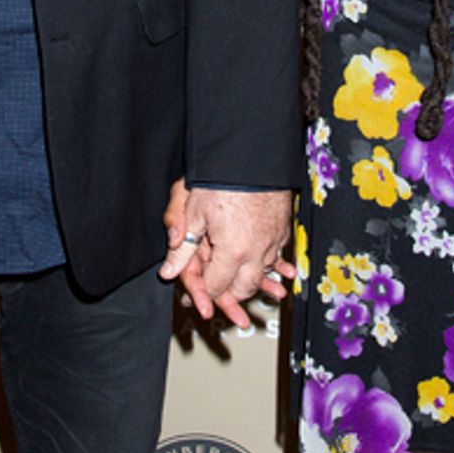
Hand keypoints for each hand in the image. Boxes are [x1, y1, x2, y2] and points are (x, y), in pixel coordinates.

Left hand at [159, 182, 293, 328]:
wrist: (253, 155)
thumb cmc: (223, 178)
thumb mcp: (193, 212)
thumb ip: (182, 247)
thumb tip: (169, 270)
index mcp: (233, 251)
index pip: (216, 286)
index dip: (201, 294)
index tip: (192, 297)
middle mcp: (257, 251)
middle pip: (245, 288)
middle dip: (230, 295)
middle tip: (216, 295)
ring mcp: (273, 241)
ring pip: (263, 273)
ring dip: (251, 280)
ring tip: (240, 282)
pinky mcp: (284, 229)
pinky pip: (276, 254)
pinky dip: (268, 261)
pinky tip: (263, 261)